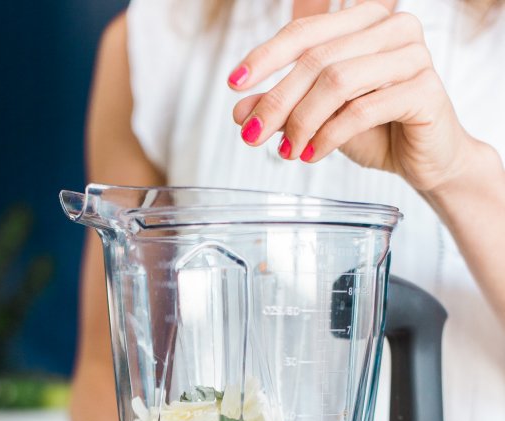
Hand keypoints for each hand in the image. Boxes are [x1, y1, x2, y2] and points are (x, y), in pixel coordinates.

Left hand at [228, 1, 474, 193]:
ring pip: (337, 81)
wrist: (425, 161)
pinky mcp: (424, 90)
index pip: (305, 31)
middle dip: (277, 100)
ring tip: (286, 150)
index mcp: (365, 20)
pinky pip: (362, 110)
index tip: (235, 83)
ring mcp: (412, 55)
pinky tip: (311, 155)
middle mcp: (392, 27)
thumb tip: (240, 110)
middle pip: (317, 59)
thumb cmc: (376, 130)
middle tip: (251, 134)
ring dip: (302, 121)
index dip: (266, 56)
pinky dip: (328, 136)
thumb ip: (285, 107)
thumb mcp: (320, 117)